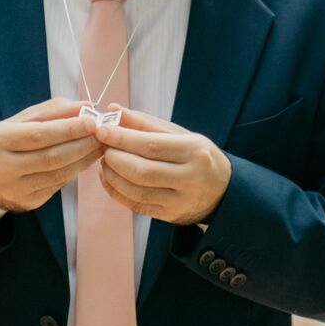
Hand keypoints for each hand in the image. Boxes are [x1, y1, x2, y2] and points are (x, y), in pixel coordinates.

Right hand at [0, 96, 104, 213]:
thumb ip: (52, 111)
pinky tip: (86, 160)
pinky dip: (75, 171)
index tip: (93, 121)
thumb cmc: (5, 142)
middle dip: (82, 144)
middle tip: (103, 134)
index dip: (69, 129)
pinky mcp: (28, 202)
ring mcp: (16, 189)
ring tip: (100, 146)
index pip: (39, 135)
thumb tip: (85, 106)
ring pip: (59, 174)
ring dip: (84, 159)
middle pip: (52, 157)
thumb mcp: (20, 120)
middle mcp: (4, 167)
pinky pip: (58, 185)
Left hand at [89, 104, 230, 225]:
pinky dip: (116, 192)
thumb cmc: (198, 156)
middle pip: (142, 170)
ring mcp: (180, 201)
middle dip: (115, 158)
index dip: (121, 138)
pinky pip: (136, 205)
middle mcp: (190, 178)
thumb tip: (114, 109)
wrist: (224, 191)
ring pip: (136, 191)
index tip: (101, 130)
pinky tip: (109, 178)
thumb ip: (146, 123)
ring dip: (112, 175)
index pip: (151, 145)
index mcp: (195, 152)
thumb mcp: (181, 134)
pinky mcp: (170, 216)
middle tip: (102, 147)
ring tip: (104, 161)